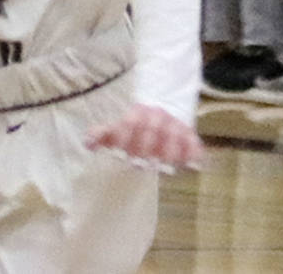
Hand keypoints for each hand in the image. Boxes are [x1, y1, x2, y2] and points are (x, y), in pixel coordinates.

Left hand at [86, 103, 203, 172]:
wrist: (162, 112)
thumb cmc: (135, 127)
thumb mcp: (117, 128)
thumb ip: (102, 134)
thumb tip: (88, 144)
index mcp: (137, 113)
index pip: (129, 122)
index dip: (124, 138)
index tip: (120, 155)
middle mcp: (157, 116)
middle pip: (152, 129)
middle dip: (145, 146)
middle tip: (138, 166)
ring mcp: (174, 124)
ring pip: (174, 135)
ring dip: (169, 152)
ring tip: (163, 168)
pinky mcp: (189, 134)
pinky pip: (194, 141)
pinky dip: (194, 152)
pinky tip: (191, 165)